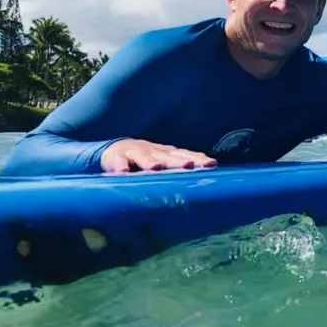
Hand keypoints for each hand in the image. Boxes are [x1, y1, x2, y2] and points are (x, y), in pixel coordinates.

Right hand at [101, 139, 216, 172]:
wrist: (116, 150)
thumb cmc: (148, 160)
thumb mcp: (165, 161)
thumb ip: (182, 168)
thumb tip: (209, 176)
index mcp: (168, 153)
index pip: (186, 155)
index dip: (198, 159)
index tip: (211, 164)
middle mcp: (154, 151)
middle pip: (167, 156)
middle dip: (178, 160)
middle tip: (188, 165)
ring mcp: (135, 153)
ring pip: (143, 156)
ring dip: (149, 161)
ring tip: (154, 167)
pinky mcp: (116, 158)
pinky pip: (118, 162)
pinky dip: (120, 166)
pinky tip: (122, 172)